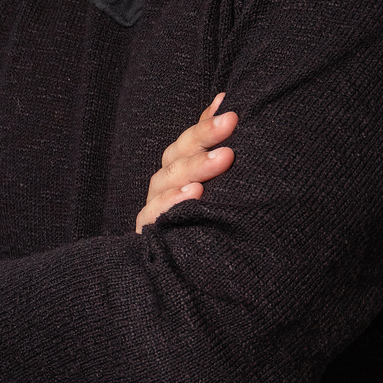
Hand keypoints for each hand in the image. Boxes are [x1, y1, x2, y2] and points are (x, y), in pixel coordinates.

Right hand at [136, 94, 237, 233]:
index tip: (231, 112)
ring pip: (166, 182)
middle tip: (232, 125)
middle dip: (205, 140)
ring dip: (194, 168)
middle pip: (177, 157)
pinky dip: (172, 205)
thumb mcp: (218, 185)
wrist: (198, 282)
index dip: (206, 125)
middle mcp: (165, 186)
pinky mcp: (150, 236)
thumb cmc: (212, 224)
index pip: (188, 142)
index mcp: (179, 171)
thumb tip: (224, 100)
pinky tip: (193, 196)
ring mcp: (156, 211)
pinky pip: (155, 217)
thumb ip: (216, 145)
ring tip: (222, 160)